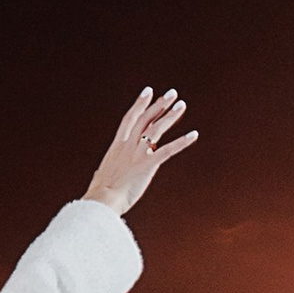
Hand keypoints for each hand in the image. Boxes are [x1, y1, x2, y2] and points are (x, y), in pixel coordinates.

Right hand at [84, 85, 197, 213]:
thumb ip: (106, 171)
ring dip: (170, 116)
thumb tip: (100, 175)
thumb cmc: (100, 194)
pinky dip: (181, 142)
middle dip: (159, 105)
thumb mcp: (102, 176)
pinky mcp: (147, 165)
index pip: (130, 119)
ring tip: (181, 105)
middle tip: (172, 93)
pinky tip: (193, 134)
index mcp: (117, 146)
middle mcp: (127, 146)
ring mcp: (137, 154)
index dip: (140, 104)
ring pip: (156, 129)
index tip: (148, 92)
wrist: (101, 200)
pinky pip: (167, 150)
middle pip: (145, 119)